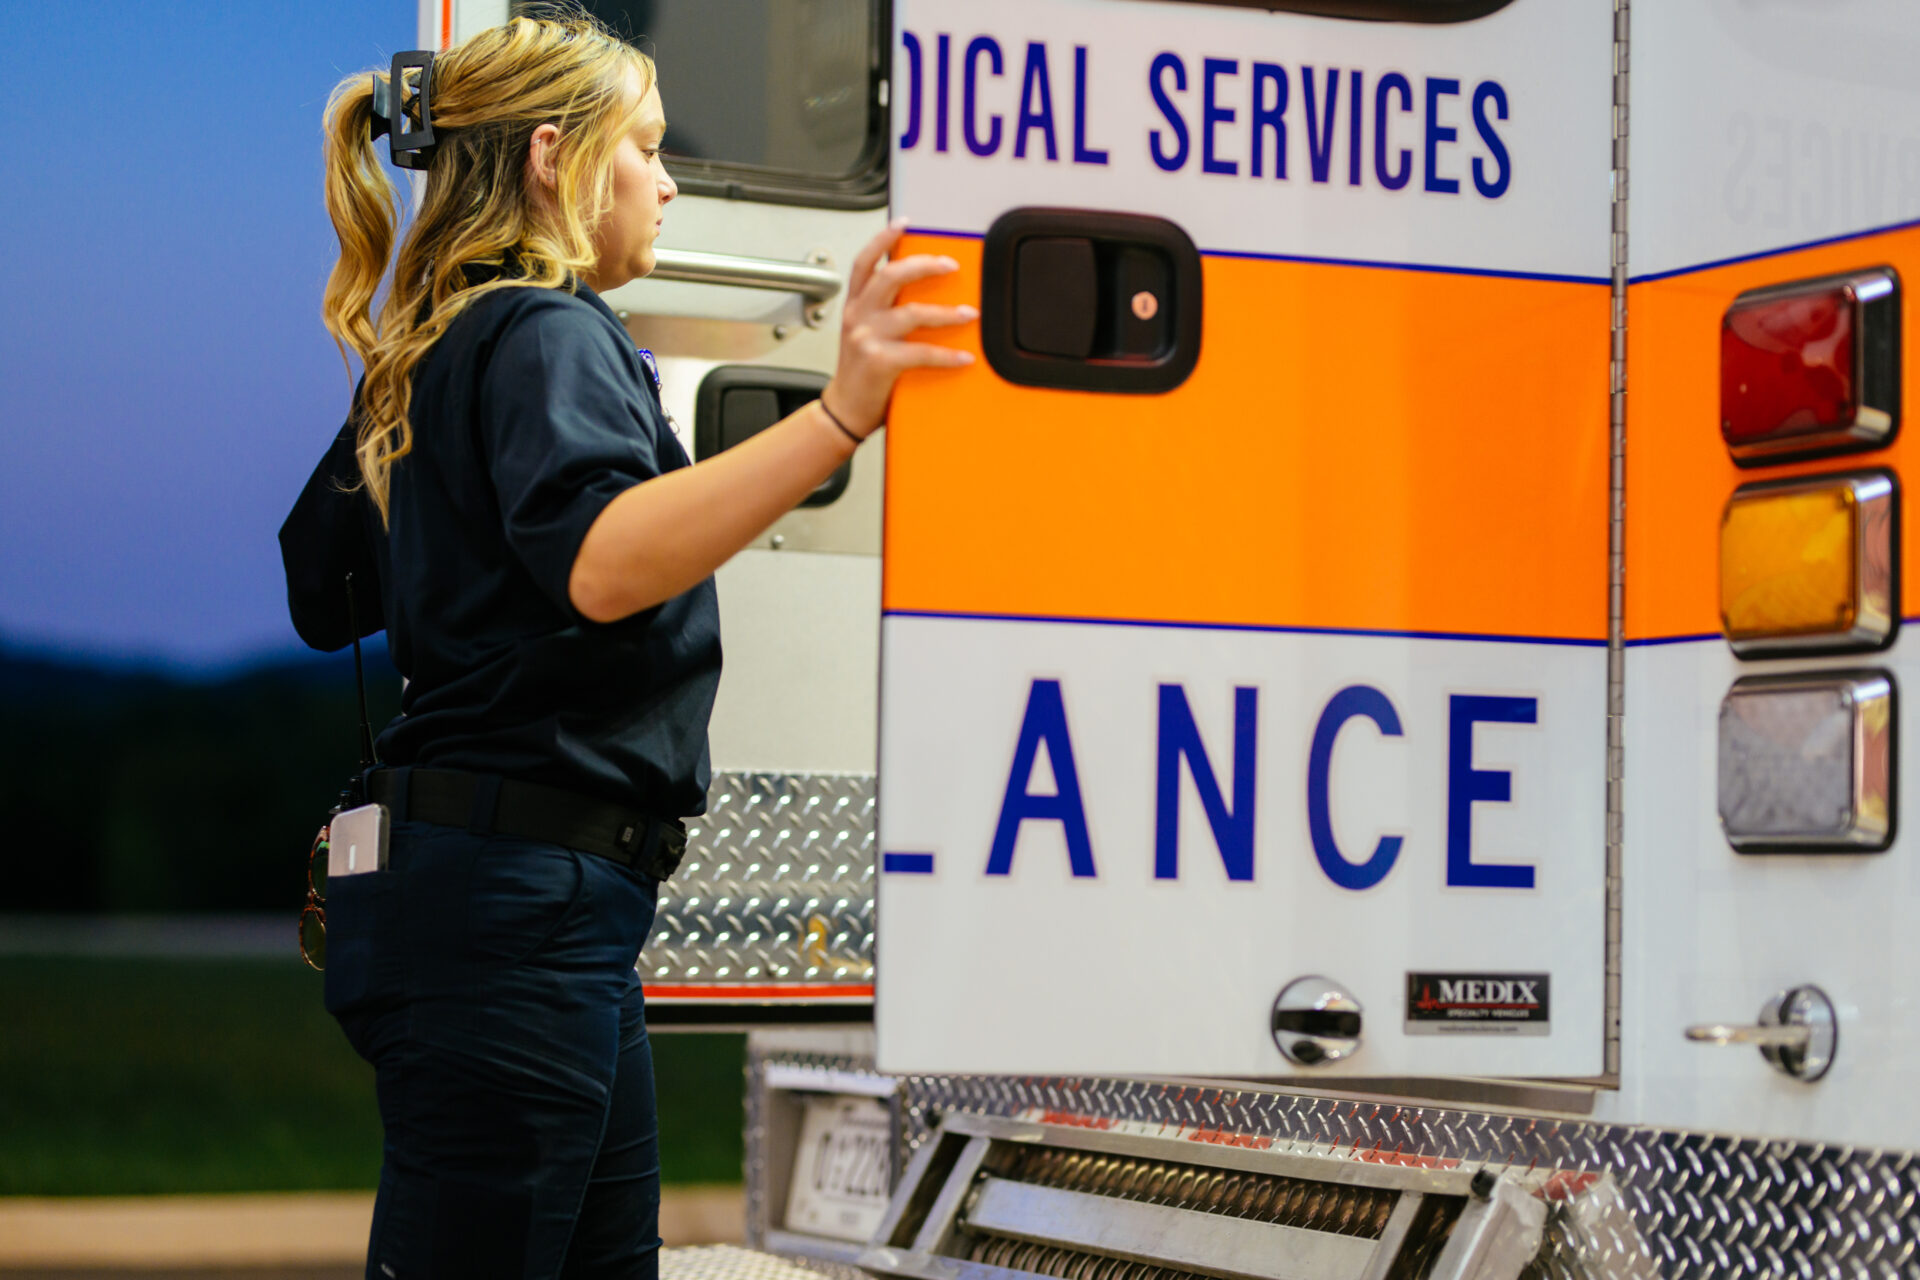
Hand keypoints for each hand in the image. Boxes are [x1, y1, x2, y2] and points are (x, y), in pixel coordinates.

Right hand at [821, 218, 976, 437]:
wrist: (844, 411)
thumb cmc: (860, 375)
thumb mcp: (864, 335)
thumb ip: (884, 314)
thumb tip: (922, 296)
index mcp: (854, 306)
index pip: (865, 262)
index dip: (883, 238)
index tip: (904, 223)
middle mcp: (858, 316)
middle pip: (892, 276)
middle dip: (925, 265)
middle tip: (951, 265)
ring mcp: (867, 338)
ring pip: (912, 312)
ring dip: (947, 312)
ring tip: (970, 313)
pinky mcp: (881, 362)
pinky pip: (922, 353)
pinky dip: (948, 355)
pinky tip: (964, 357)